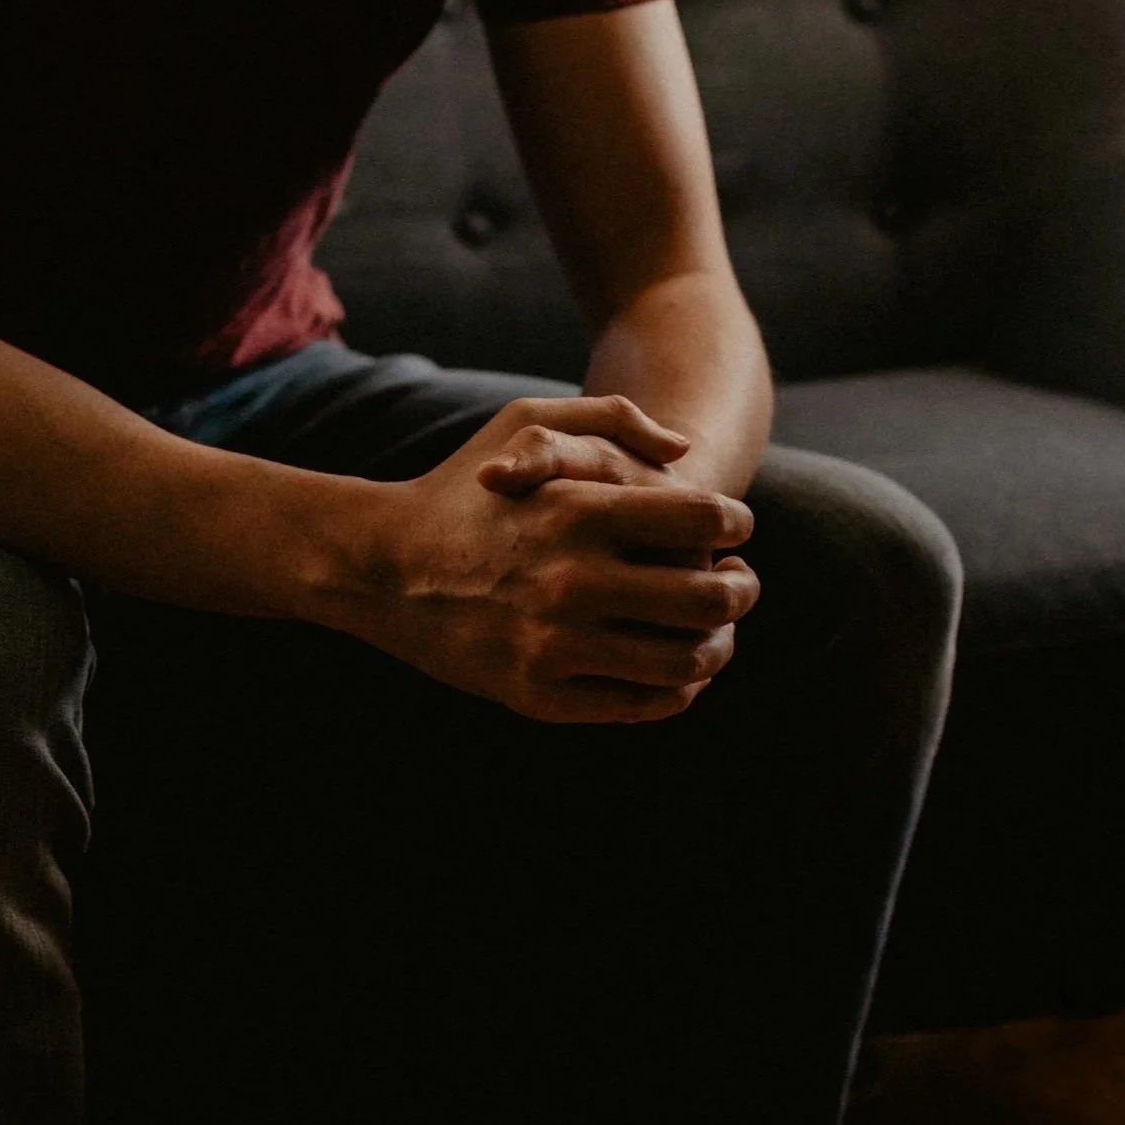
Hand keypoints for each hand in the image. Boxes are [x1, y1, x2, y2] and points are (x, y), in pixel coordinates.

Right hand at [351, 395, 758, 723]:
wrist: (382, 566)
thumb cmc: (462, 487)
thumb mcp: (524, 420)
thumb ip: (611, 419)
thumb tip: (685, 451)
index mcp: (577, 510)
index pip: (704, 522)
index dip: (736, 525)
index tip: (735, 533)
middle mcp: (570, 581)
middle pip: (708, 598)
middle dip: (742, 591)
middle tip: (740, 586)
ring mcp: (554, 646)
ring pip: (685, 662)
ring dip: (719, 647)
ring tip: (716, 634)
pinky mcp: (539, 696)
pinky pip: (641, 705)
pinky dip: (677, 692)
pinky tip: (677, 673)